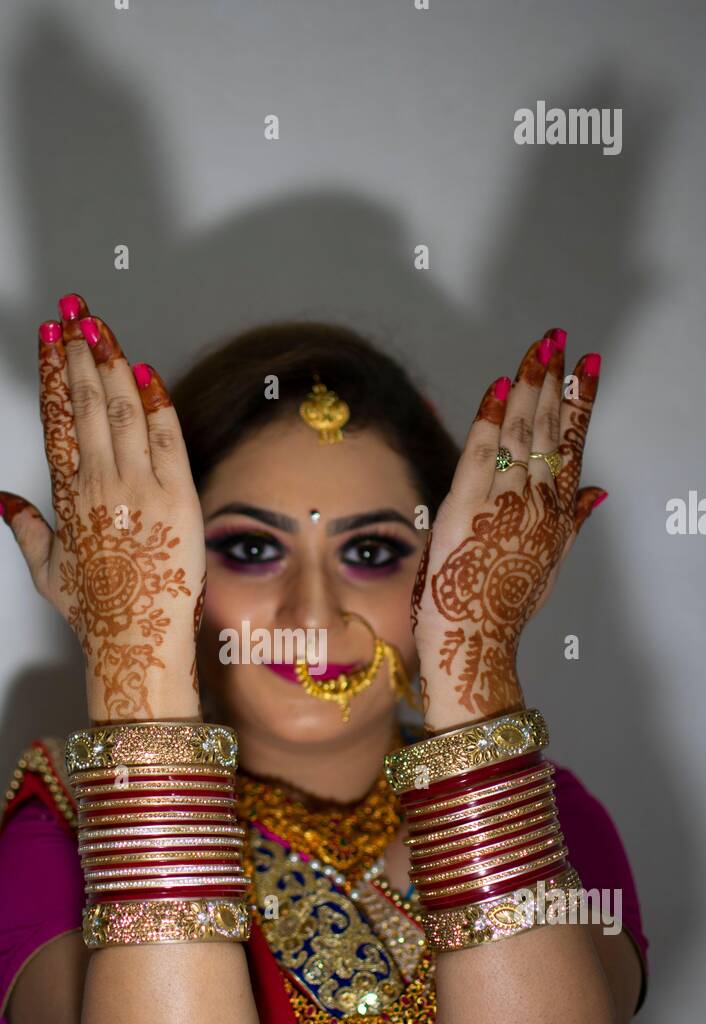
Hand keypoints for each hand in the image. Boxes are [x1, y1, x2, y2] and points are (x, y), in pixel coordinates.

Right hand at [0, 293, 206, 720]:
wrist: (137, 640)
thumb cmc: (95, 611)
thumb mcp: (47, 569)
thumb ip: (23, 525)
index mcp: (67, 496)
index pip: (56, 419)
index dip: (51, 373)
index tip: (49, 337)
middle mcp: (100, 483)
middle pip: (88, 403)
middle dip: (80, 352)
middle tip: (75, 312)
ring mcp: (140, 487)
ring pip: (125, 409)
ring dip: (113, 363)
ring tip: (103, 327)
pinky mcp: (179, 496)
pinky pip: (167, 436)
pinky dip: (157, 400)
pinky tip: (146, 371)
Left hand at [410, 329, 605, 731]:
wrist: (476, 641)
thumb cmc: (504, 608)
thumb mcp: (550, 564)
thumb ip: (574, 522)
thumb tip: (598, 491)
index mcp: (556, 514)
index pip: (572, 446)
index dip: (580, 404)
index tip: (587, 367)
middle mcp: (535, 503)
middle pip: (548, 431)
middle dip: (553, 381)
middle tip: (557, 339)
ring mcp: (503, 503)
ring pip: (519, 433)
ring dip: (526, 388)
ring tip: (535, 352)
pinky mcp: (468, 507)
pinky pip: (482, 452)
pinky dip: (490, 417)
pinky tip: (496, 388)